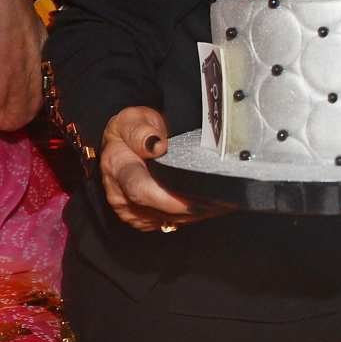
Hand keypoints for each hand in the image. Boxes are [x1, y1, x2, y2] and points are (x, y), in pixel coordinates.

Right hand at [100, 106, 227, 230]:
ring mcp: (130, 210)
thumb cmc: (132, 128)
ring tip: (220, 203)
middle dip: (189, 208)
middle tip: (220, 202)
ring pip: (166, 220)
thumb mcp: (132, 118)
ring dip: (193, 215)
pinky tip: (208, 206)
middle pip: (158, 210)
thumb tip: (157, 145)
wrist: (124, 140)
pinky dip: (189, 216)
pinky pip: (168, 223)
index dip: (169, 199)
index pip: (141, 190)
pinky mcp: (142, 218)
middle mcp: (120, 195)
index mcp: (118, 168)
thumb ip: (141, 131)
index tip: (195, 199)